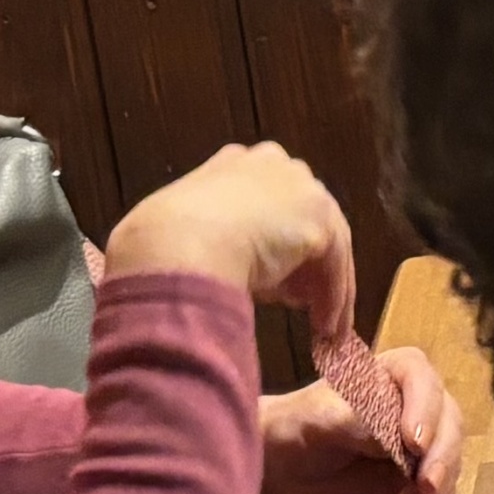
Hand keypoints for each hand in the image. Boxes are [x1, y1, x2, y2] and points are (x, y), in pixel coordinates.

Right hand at [106, 142, 353, 348]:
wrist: (172, 245)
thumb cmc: (158, 242)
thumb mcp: (183, 231)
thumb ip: (210, 239)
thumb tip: (221, 266)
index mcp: (236, 165)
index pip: (266, 204)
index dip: (271, 244)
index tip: (271, 281)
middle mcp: (274, 165)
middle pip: (301, 220)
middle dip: (303, 264)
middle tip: (297, 303)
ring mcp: (300, 187)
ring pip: (325, 245)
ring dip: (324, 288)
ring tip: (320, 326)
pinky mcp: (319, 219)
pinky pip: (334, 266)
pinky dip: (332, 299)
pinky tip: (324, 328)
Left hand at [265, 345, 466, 493]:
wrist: (285, 468)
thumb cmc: (301, 428)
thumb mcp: (326, 419)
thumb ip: (366, 423)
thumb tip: (405, 443)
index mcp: (395, 373)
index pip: (422, 378)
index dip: (425, 407)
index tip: (414, 442)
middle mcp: (419, 403)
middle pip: (450, 422)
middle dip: (442, 455)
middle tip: (427, 484)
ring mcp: (425, 444)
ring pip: (452, 460)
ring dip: (438, 489)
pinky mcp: (422, 479)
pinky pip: (444, 492)